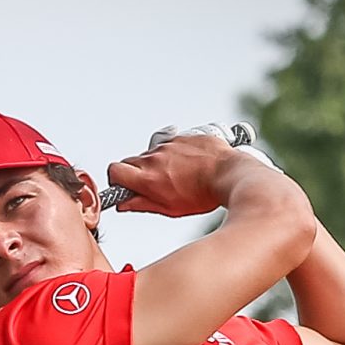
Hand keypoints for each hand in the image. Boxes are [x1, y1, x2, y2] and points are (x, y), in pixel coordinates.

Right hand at [106, 133, 237, 217]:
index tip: (125, 185)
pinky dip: (175, 153)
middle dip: (137, 172)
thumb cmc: (204, 194)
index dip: (116, 178)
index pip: (114, 170)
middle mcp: (155, 158)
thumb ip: (142, 204)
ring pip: (152, 153)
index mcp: (148, 178)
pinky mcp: (182, 136)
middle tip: (153, 183)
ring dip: (158, 163)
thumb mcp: (170, 208)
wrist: (229, 175)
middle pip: (130, 160)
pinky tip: (189, 164)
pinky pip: (170, 144)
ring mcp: (168, 145)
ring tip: (177, 175)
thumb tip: (125, 203)